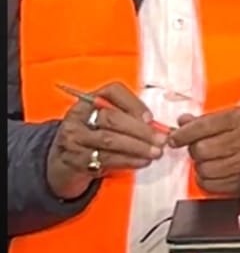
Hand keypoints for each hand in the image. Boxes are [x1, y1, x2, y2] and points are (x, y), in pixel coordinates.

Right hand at [46, 83, 166, 199]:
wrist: (65, 159)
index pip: (112, 92)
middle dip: (141, 130)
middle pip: (112, 119)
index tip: (151, 117)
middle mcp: (77, 116)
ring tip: (156, 152)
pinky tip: (143, 161)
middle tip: (161, 139)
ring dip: (138, 147)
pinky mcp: (76, 160)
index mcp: (88, 100)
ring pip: (110, 141)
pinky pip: (106, 159)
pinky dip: (128, 160)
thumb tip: (156, 124)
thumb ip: (128, 115)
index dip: (134, 103)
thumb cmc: (95, 133)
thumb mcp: (106, 117)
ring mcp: (74, 139)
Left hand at [167, 108, 239, 195]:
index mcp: (238, 119)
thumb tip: (182, 122)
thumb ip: (203, 120)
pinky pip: (210, 184)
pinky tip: (213, 172)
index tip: (174, 138)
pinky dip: (205, 179)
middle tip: (199, 148)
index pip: (203, 126)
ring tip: (209, 160)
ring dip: (200, 165)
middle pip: (201, 149)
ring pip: (204, 168)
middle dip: (194, 150)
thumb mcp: (227, 118)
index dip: (183, 134)